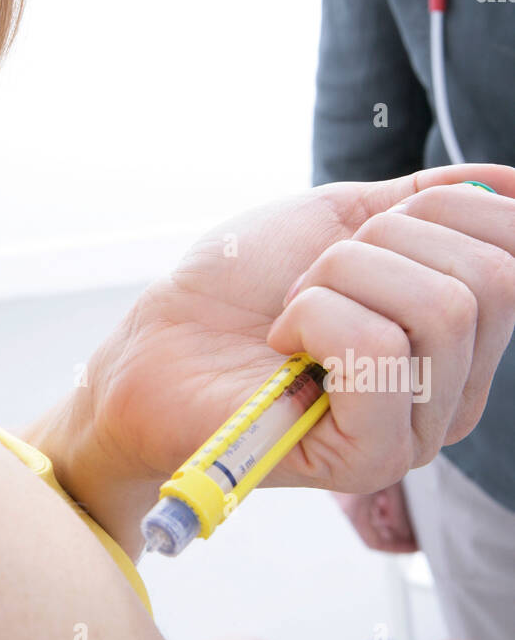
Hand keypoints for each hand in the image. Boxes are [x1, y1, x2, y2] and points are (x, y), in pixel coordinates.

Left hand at [34, 162, 514, 555]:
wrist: (160, 346)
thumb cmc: (241, 287)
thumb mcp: (340, 219)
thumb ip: (428, 200)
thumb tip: (510, 180)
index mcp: (462, 335)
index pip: (513, 253)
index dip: (438, 211)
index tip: (365, 233)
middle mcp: (457, 390)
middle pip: (486, 280)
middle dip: (379, 247)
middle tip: (316, 278)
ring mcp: (420, 431)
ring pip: (438, 310)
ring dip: (336, 282)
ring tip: (293, 313)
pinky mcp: (373, 458)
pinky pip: (379, 352)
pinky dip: (314, 321)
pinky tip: (285, 348)